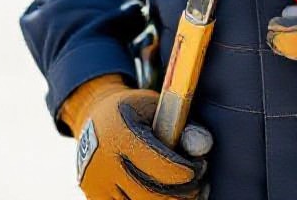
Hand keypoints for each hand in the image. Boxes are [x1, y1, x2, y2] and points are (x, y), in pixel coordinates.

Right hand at [60, 74, 212, 199]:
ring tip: (187, 194)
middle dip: (183, 195)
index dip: (186, 172)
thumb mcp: (155, 106)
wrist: (92, 117)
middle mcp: (104, 166)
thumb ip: (182, 124)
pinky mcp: (96, 199)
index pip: (160, 166)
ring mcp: (97, 187)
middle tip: (199, 185)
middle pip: (151, 197)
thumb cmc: (132, 110)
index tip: (200, 167)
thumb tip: (204, 146)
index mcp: (120, 136)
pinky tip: (165, 196)